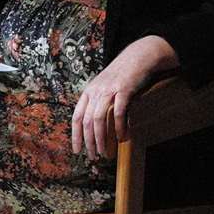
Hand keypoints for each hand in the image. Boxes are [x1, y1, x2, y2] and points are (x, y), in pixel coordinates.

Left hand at [71, 37, 169, 160]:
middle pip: (86, 122)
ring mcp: (109, 91)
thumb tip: (96, 125)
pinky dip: (120, 127)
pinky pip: (118, 113)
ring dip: (101, 139)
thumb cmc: (123, 74)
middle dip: (89, 142)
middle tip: (93, 156)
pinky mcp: (124, 90)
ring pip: (99, 119)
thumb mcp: (104, 86)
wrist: (138, 56)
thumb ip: (99, 102)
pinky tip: (123, 137)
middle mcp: (96, 91)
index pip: (76, 117)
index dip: (75, 136)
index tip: (77, 151)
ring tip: (105, 152)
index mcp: (89, 92)